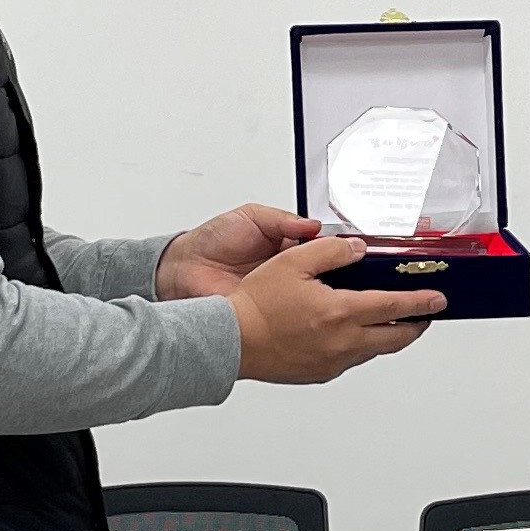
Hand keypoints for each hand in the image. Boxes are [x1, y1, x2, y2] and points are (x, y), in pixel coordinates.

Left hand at [158, 203, 323, 298]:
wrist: (184, 269)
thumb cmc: (212, 241)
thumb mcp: (250, 216)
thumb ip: (282, 219)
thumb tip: (312, 225)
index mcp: (285, 245)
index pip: (318, 247)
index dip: (332, 248)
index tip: (345, 248)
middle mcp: (285, 271)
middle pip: (318, 272)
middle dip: (329, 271)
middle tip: (335, 266)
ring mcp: (278, 293)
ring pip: (308, 294)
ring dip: (315, 291)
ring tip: (320, 284)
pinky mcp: (268, 312)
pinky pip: (289, 313)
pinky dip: (297, 310)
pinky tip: (302, 303)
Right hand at [230, 238, 445, 381]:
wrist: (232, 341)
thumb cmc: (256, 304)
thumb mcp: (293, 262)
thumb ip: (330, 252)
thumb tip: (357, 250)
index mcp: (339, 313)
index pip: (394, 307)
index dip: (421, 303)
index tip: (438, 301)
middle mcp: (342, 343)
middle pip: (395, 338)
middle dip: (414, 325)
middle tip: (423, 315)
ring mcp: (332, 362)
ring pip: (374, 350)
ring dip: (386, 335)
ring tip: (387, 320)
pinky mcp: (320, 373)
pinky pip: (351, 359)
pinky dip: (360, 345)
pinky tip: (349, 332)